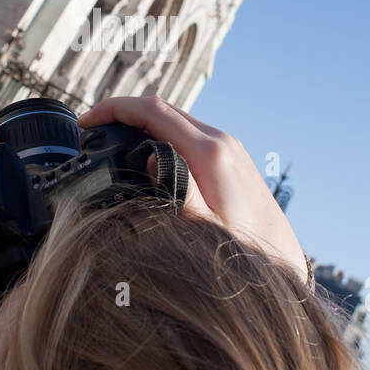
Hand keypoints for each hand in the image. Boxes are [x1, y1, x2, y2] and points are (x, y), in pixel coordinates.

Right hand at [77, 95, 308, 285]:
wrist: (282, 260)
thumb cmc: (244, 252)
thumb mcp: (208, 230)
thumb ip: (181, 194)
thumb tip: (151, 158)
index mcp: (210, 153)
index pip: (154, 112)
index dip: (115, 109)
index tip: (87, 122)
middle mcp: (221, 142)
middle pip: (163, 110)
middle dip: (123, 113)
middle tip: (91, 130)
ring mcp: (228, 148)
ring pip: (175, 121)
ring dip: (141, 123)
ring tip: (110, 140)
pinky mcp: (231, 159)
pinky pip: (187, 134)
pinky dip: (160, 134)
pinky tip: (144, 153)